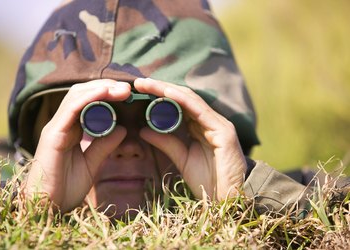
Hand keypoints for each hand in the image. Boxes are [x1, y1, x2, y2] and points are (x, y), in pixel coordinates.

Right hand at [24, 80, 129, 211]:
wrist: (47, 208)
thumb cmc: (66, 188)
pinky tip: (105, 93)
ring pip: (76, 96)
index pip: (87, 103)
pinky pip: (71, 109)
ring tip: (121, 89)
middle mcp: (62, 125)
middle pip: (82, 95)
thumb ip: (105, 146)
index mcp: (71, 130)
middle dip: (105, 88)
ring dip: (100, 89)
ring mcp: (56, 128)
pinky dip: (89, 98)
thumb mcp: (93, 164)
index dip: (107, 95)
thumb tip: (123, 129)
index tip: (128, 95)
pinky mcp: (52, 134)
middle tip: (128, 88)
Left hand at [134, 78, 246, 199]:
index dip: (160, 95)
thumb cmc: (208, 180)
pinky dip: (183, 100)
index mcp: (202, 126)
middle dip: (161, 88)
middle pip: (184, 98)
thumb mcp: (182, 159)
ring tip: (148, 84)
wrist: (228, 199)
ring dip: (168, 90)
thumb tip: (143, 129)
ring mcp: (218, 124)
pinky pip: (200, 111)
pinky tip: (167, 92)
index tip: (140, 90)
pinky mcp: (223, 131)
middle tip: (139, 83)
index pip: (180, 104)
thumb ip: (166, 143)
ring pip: (191, 100)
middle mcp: (211, 121)